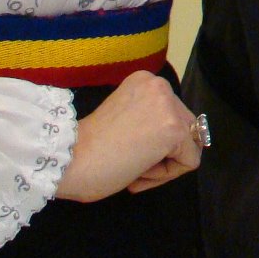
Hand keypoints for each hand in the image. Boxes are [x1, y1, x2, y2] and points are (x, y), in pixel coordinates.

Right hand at [55, 71, 203, 201]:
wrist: (68, 159)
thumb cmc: (87, 148)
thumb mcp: (126, 120)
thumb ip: (149, 120)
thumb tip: (175, 141)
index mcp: (144, 81)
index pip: (171, 115)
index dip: (153, 142)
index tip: (126, 150)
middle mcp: (159, 85)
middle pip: (186, 128)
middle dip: (163, 153)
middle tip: (131, 162)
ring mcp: (168, 105)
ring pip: (190, 145)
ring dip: (163, 165)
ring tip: (133, 167)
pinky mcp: (174, 129)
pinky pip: (190, 162)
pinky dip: (166, 176)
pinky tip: (138, 171)